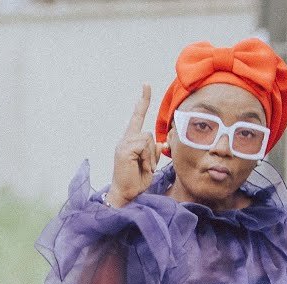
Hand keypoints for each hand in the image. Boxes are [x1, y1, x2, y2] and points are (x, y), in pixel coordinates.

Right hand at [108, 84, 167, 207]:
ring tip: (141, 168)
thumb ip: (154, 150)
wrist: (126, 194)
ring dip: (150, 157)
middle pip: (148, 135)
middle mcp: (125, 140)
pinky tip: (139, 167)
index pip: (138, 117)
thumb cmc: (136, 180)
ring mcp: (123, 144)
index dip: (143, 101)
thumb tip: (162, 142)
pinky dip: (146, 159)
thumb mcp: (149, 162)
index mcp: (130, 141)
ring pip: (147, 140)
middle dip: (152, 152)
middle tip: (145, 167)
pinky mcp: (124, 150)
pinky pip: (144, 147)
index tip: (146, 85)